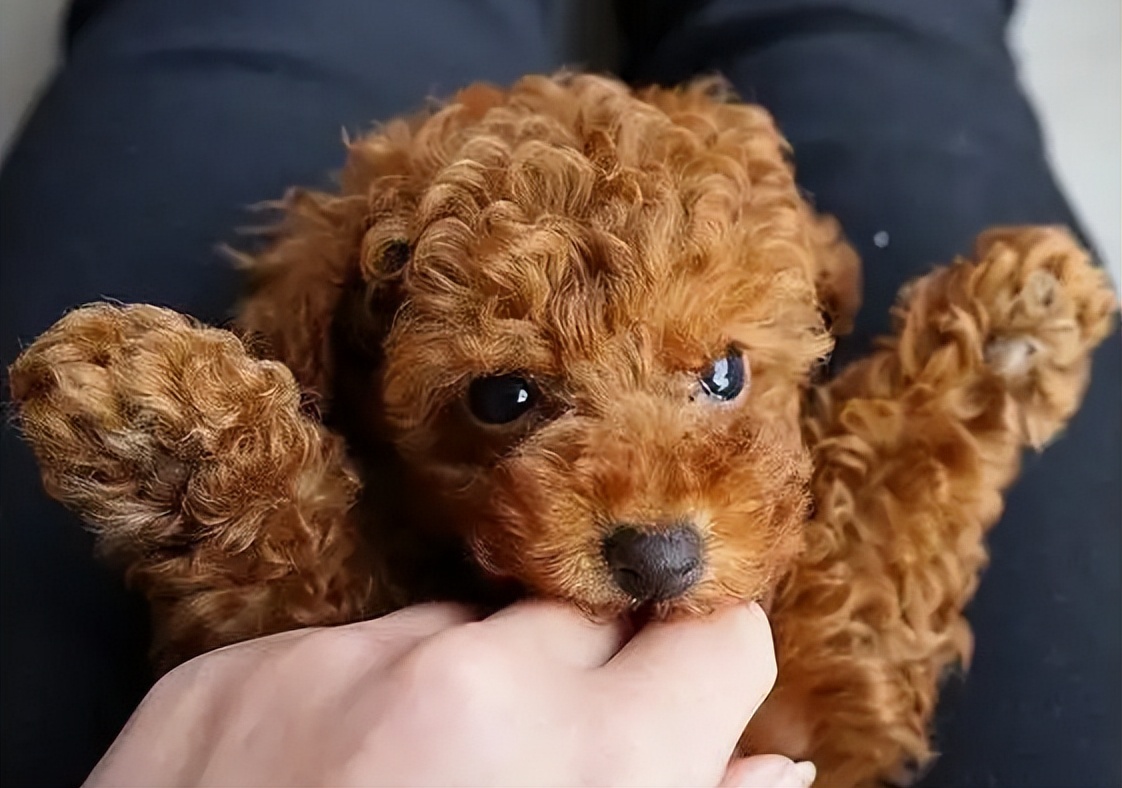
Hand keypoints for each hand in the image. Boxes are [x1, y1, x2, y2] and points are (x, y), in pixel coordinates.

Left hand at [86, 600, 814, 786]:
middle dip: (576, 689)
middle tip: (525, 779)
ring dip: (457, 695)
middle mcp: (464, 686)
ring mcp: (329, 668)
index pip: (713, 636)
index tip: (681, 701)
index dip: (700, 676)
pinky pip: (339, 655)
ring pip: (456, 631)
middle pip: (582, 623)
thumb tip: (772, 769)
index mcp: (596, 767)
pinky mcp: (226, 675)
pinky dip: (349, 708)